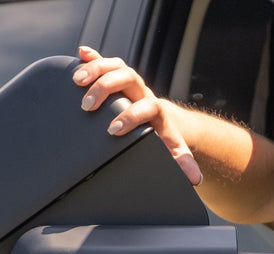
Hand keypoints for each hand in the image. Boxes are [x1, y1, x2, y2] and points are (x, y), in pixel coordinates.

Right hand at [72, 46, 201, 184]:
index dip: (131, 116)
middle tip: (88, 105)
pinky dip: (92, 57)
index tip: (113, 130)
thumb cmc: (162, 136)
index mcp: (155, 110)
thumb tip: (196, 179)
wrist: (160, 119)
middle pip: (128, 77)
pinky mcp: (116, 78)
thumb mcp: (173, 149)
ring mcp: (128, 83)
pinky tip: (81, 53)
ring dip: (96, 69)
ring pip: (116, 66)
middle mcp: (142, 91)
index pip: (147, 106)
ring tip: (77, 80)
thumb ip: (182, 162)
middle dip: (106, 88)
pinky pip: (105, 63)